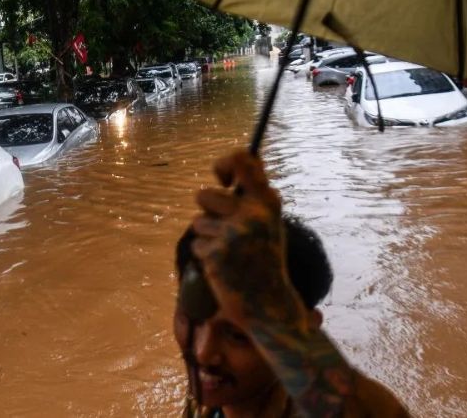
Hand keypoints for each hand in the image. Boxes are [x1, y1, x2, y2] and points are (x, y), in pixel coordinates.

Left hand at [190, 151, 305, 326]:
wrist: (269, 304)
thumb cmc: (264, 259)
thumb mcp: (268, 223)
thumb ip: (252, 198)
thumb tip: (230, 168)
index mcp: (267, 202)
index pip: (242, 160)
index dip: (224, 163)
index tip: (222, 178)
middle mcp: (252, 213)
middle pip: (204, 194)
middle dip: (207, 211)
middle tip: (225, 231)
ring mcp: (233, 233)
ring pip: (198, 221)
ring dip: (208, 236)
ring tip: (229, 252)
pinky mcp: (216, 253)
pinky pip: (197, 243)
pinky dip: (206, 255)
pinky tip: (224, 267)